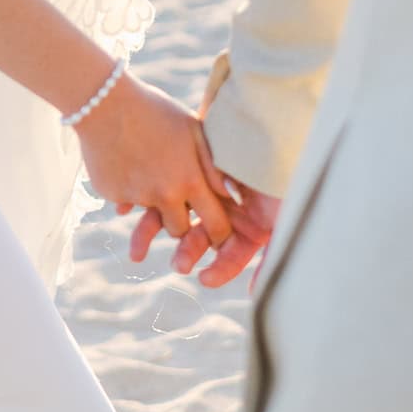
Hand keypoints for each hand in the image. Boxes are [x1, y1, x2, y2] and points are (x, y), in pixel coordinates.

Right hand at [77, 74, 234, 246]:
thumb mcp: (194, 130)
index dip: (219, 234)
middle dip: (180, 222)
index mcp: (190, 179)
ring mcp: (135, 196)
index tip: (217, 234)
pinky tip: (124, 161)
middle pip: (178, 230)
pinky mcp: (111, 194)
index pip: (215, 225)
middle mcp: (163, 195)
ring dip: (153, 203)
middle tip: (177, 202)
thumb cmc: (156, 111)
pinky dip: (127, 189)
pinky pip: (124, 201)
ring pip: (149, 215)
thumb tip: (232, 195)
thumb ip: (214, 166)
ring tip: (148, 169)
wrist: (105, 101)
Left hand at [130, 174, 280, 288]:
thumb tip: (254, 291)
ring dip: (154, 229)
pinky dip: (141, 196)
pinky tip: (127, 209)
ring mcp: (205, 183)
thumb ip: (271, 256)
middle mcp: (226, 207)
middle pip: (200, 236)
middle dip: (188, 251)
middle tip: (178, 264)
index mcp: (250, 223)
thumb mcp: (285, 218)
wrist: (272, 119)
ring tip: (138, 248)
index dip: (219, 269)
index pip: (231, 254)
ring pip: (174, 210)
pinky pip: (159, 179)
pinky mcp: (186, 160)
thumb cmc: (286, 172)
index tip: (204, 278)